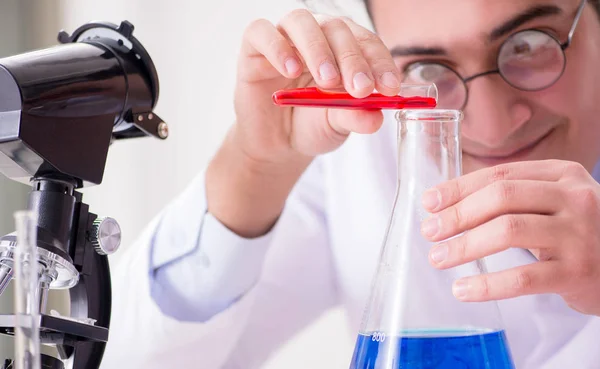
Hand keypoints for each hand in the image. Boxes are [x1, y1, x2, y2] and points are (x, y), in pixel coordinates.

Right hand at [234, 9, 401, 163]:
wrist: (275, 145)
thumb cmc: (310, 126)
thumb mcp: (337, 125)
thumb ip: (354, 116)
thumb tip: (375, 116)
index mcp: (345, 50)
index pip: (367, 44)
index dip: (380, 62)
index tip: (390, 87)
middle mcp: (317, 37)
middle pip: (337, 29)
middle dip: (352, 59)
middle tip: (360, 89)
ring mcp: (285, 39)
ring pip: (302, 22)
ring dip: (318, 50)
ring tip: (327, 81)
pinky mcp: (254, 48)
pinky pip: (261, 32)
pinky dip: (277, 47)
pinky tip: (290, 70)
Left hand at [420, 159, 599, 315]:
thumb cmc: (578, 233)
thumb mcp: (555, 202)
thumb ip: (514, 196)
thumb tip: (449, 203)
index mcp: (562, 175)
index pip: (499, 175)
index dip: (459, 188)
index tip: (430, 202)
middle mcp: (573, 198)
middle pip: (501, 197)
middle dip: (457, 214)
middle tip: (430, 231)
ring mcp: (578, 234)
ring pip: (508, 231)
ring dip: (464, 245)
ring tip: (439, 258)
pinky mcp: (578, 271)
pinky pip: (523, 278)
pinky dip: (487, 285)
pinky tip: (463, 290)